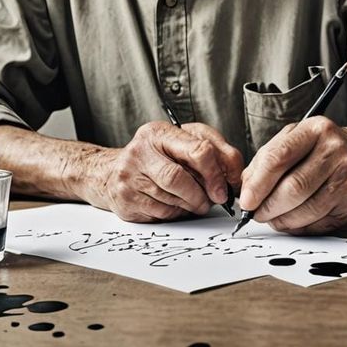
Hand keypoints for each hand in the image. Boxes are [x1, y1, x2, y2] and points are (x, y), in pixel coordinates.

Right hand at [82, 121, 243, 221]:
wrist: (111, 173)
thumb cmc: (157, 158)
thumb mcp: (184, 143)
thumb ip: (215, 152)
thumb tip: (236, 177)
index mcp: (160, 132)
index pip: (198, 149)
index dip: (217, 173)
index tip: (224, 188)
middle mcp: (141, 150)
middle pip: (180, 178)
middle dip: (203, 194)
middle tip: (213, 200)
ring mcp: (131, 175)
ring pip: (173, 200)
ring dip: (192, 205)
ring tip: (193, 201)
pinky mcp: (127, 199)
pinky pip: (163, 213)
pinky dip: (176, 213)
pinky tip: (174, 205)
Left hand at [238, 118, 346, 234]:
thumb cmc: (315, 147)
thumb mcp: (290, 140)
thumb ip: (265, 160)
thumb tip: (246, 189)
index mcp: (313, 130)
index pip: (279, 157)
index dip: (259, 183)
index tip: (246, 200)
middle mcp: (334, 151)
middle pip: (294, 187)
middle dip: (269, 206)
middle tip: (255, 214)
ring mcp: (346, 177)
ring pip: (308, 208)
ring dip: (283, 220)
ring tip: (271, 219)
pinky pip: (321, 222)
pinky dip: (300, 227)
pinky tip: (290, 222)